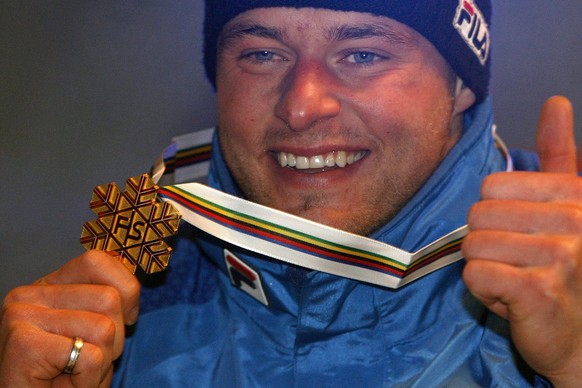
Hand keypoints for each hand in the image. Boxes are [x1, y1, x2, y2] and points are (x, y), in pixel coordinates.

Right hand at [0, 250, 139, 386]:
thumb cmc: (66, 375)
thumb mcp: (90, 328)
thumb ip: (104, 299)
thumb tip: (131, 279)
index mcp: (46, 285)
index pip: (97, 260)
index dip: (126, 289)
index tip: (126, 318)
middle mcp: (28, 295)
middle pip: (109, 298)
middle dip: (116, 337)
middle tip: (89, 359)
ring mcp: (21, 317)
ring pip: (104, 328)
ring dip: (103, 360)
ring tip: (77, 372)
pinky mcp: (24, 344)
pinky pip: (90, 356)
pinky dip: (90, 377)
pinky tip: (69, 383)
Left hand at [462, 96, 581, 385]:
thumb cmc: (570, 273)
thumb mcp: (570, 209)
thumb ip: (560, 155)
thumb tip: (556, 102)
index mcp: (575, 195)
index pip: (492, 187)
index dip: (496, 216)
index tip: (525, 236)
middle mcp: (573, 220)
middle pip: (477, 216)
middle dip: (488, 244)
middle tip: (520, 264)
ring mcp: (559, 256)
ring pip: (472, 246)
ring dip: (486, 270)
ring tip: (518, 282)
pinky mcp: (537, 290)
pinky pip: (474, 274)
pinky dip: (484, 292)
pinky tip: (512, 301)